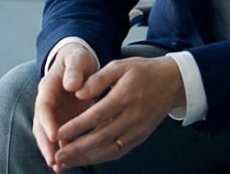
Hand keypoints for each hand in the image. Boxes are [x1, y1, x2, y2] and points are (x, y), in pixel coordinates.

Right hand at [33, 43, 98, 172]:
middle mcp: (47, 103)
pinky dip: (62, 150)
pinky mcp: (62, 120)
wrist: (77, 61)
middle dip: (46, 144)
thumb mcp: (77, 59)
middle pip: (41, 126)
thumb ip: (74, 70)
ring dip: (52, 151)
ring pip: (48, 135)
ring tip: (59, 167)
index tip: (55, 136)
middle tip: (54, 160)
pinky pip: (59, 137)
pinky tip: (68, 164)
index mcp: (48, 87)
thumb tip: (71, 85)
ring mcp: (53, 113)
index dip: (47, 122)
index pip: (43, 107)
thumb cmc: (77, 59)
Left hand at [52, 56, 184, 169]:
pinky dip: (101, 158)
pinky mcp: (140, 137)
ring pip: (110, 149)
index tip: (58, 133)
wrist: (172, 83)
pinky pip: (119, 152)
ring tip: (66, 162)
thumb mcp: (119, 65)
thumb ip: (97, 79)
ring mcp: (138, 129)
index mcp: (125, 96)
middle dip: (77, 149)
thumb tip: (77, 93)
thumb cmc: (142, 71)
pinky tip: (85, 160)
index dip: (77, 126)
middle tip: (57, 156)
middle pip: (101, 138)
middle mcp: (132, 116)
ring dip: (86, 158)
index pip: (97, 116)